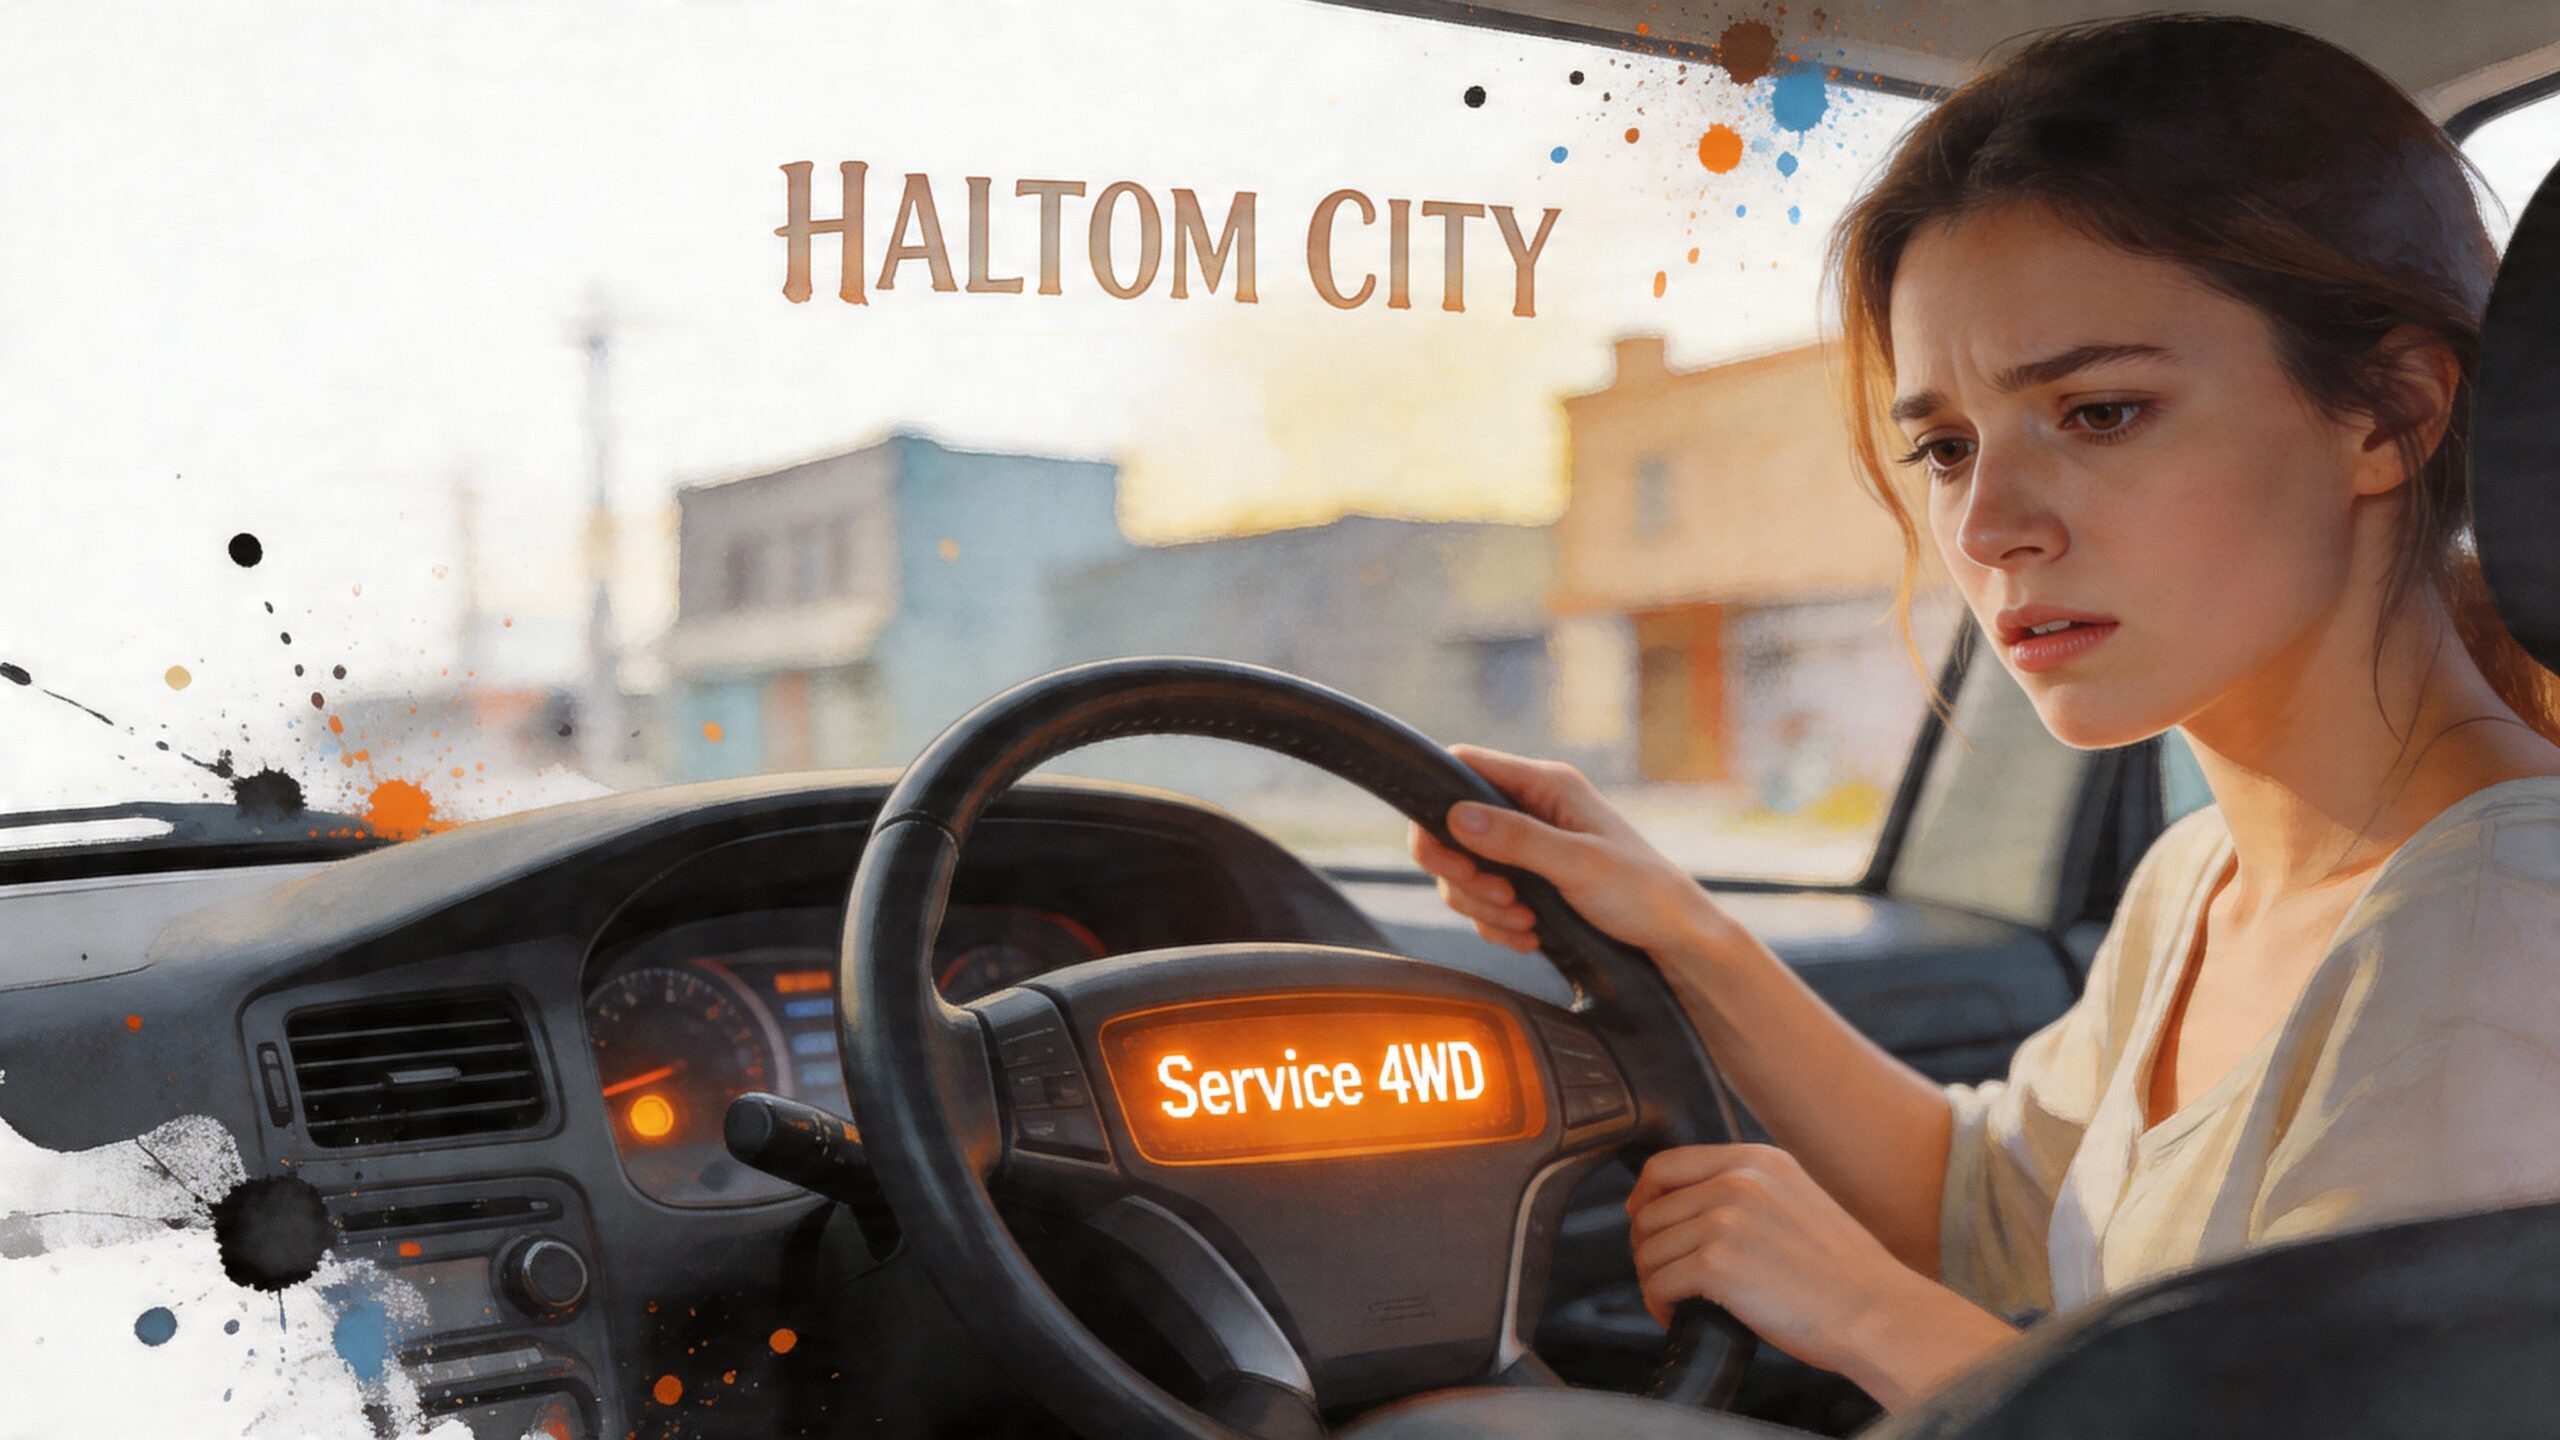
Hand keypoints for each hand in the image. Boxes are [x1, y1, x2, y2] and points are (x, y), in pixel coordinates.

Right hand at [1406, 744, 1739, 964]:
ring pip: (1464, 871)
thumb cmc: (1642, 892)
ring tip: (1525, 924)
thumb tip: (1457, 817)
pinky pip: (1483, 901)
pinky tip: (1529, 937)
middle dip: (1464, 875)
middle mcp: (1530, 809)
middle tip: (1501, 900)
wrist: (1673, 939)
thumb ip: (1518, 839)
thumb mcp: (1580, 864)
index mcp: (1545, 785)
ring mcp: (1526, 847)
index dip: (1438, 807)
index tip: (1448, 858)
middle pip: (1452, 828)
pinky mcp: (1527, 882)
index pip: (1463, 767)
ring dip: (1483, 907)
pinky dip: (1497, 924)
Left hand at [1627, 1144, 2017, 1407]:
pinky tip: (1681, 1318)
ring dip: (1655, 1281)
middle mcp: (1738, 1180)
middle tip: (1667, 1279)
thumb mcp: (1795, 1201)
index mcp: (1757, 1160)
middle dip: (1649, 1250)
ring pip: (1650, 1249)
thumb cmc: (1842, 1273)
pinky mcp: (1717, 1263)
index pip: (1666, 1164)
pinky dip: (1660, 1307)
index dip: (1644, 1197)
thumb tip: (1685, 1206)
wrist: (1877, 1312)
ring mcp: (1726, 1219)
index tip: (1642, 1222)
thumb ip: (1745, 1191)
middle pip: (1651, 1211)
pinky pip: (1659, 1283)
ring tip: (1678, 1303)